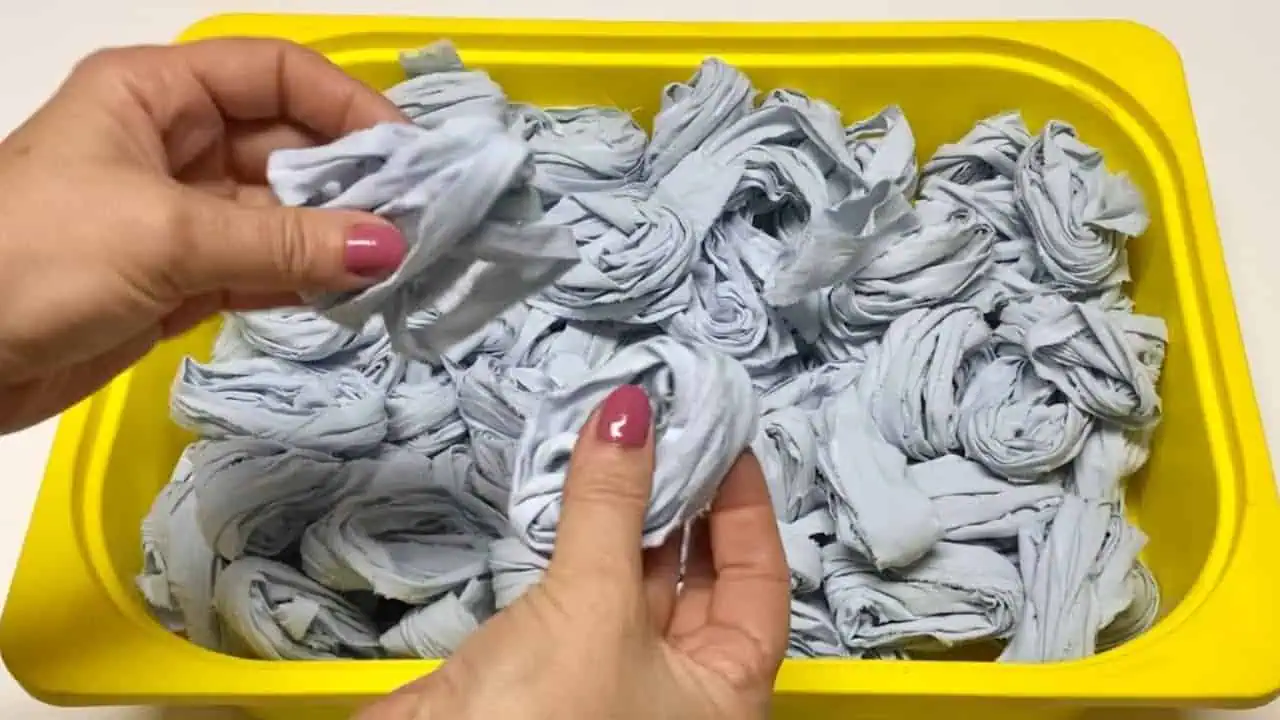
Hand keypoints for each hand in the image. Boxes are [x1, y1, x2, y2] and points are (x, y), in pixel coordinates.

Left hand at [0, 39, 408, 432]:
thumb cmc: (37, 258)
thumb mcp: (166, 236)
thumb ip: (284, 241)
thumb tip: (392, 247)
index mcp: (156, 94)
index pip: (274, 74)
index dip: (346, 106)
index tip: (410, 155)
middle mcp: (174, 143)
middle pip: (287, 145)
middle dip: (353, 181)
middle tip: (422, 224)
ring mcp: (180, 214)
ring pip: (281, 213)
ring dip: (336, 238)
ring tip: (403, 265)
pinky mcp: (181, 278)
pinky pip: (263, 267)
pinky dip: (306, 281)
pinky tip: (355, 295)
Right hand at [357, 385, 790, 719]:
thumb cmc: (549, 716)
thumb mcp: (596, 606)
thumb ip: (613, 506)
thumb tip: (630, 410)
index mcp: (723, 693)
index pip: (760, 584)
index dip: (746, 510)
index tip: (724, 440)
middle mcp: (675, 689)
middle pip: (696, 580)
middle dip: (682, 502)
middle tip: (670, 423)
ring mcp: (607, 680)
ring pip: (629, 580)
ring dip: (625, 514)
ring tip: (624, 436)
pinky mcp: (544, 669)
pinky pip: (575, 589)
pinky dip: (575, 537)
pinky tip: (572, 483)